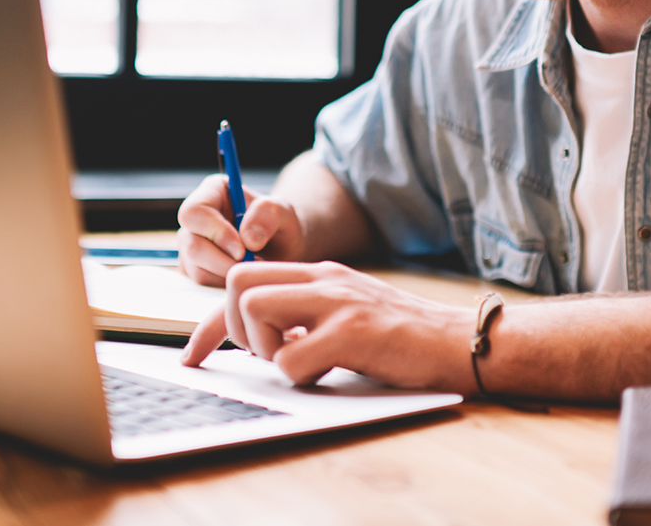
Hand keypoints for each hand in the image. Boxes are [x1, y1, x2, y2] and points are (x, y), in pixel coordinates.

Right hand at [176, 174, 307, 285]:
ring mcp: (190, 245)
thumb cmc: (281, 226)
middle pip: (192, 245)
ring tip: (253, 268)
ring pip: (196, 269)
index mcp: (212, 192)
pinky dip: (225, 285)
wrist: (283, 250)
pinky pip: (203, 285)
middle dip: (224, 261)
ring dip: (228, 275)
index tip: (243, 249)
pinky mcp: (194, 270)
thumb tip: (247, 239)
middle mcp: (195, 219)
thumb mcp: (284, 213)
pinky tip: (245, 277)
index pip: (194, 212)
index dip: (215, 232)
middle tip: (253, 265)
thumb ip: (268, 215)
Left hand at [180, 261, 471, 390]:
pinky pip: (291, 359)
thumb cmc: (404, 338)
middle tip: (265, 355)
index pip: (243, 281)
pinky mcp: (353, 332)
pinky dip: (299, 377)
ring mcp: (338, 302)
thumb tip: (262, 343)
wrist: (457, 342)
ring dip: (263, 349)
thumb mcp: (348, 313)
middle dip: (234, 327)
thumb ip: (309, 317)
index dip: (209, 324)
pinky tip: (328, 374)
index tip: (192, 356)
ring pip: (254, 308)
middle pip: (238, 282)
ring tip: (299, 363)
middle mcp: (324, 279)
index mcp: (320, 274)